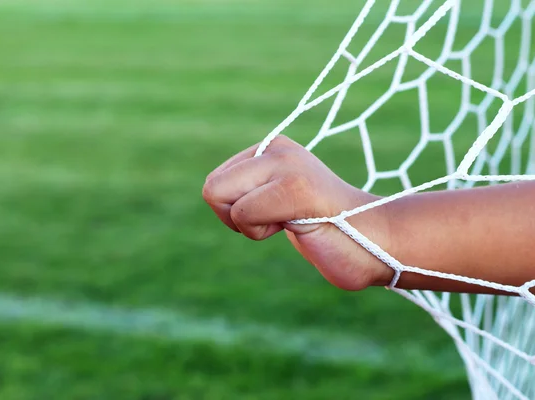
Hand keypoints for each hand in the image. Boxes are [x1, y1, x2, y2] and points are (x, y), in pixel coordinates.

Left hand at [202, 135, 394, 290]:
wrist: (376, 243)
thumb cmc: (327, 230)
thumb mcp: (280, 199)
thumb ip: (252, 188)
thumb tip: (212, 192)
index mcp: (272, 148)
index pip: (216, 182)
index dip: (233, 211)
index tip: (272, 214)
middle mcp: (276, 149)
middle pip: (212, 189)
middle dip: (233, 218)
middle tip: (275, 220)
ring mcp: (286, 165)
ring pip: (224, 201)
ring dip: (250, 227)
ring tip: (291, 220)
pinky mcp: (294, 187)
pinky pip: (243, 214)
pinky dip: (261, 232)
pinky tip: (298, 225)